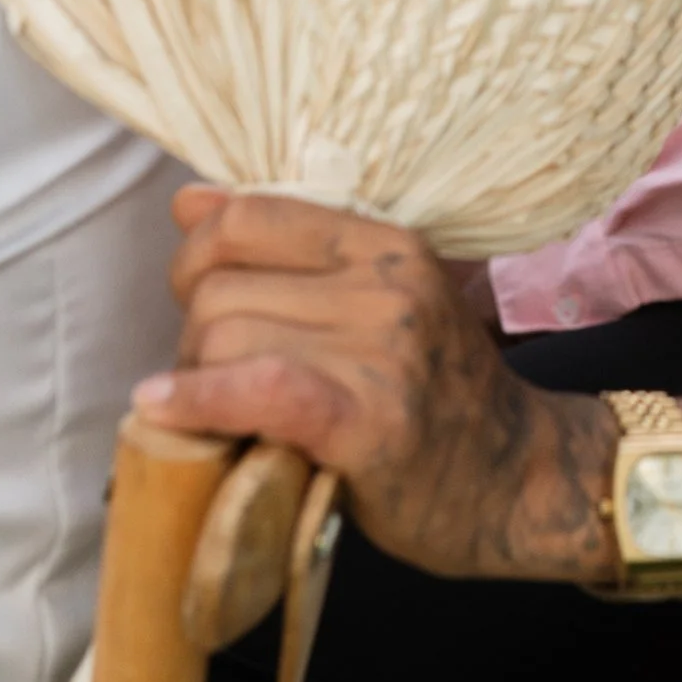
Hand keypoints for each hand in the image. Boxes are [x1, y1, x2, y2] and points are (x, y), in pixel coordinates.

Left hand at [134, 189, 610, 582]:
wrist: (514, 481)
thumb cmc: (435, 395)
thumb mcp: (381, 301)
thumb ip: (290, 250)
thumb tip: (189, 199)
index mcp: (390, 246)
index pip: (250, 216)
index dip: (196, 256)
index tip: (197, 298)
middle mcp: (389, 287)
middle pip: (221, 286)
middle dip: (193, 336)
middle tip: (214, 378)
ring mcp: (383, 352)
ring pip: (223, 338)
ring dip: (197, 380)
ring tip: (222, 413)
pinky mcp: (367, 422)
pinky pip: (254, 388)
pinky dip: (198, 402)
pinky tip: (167, 413)